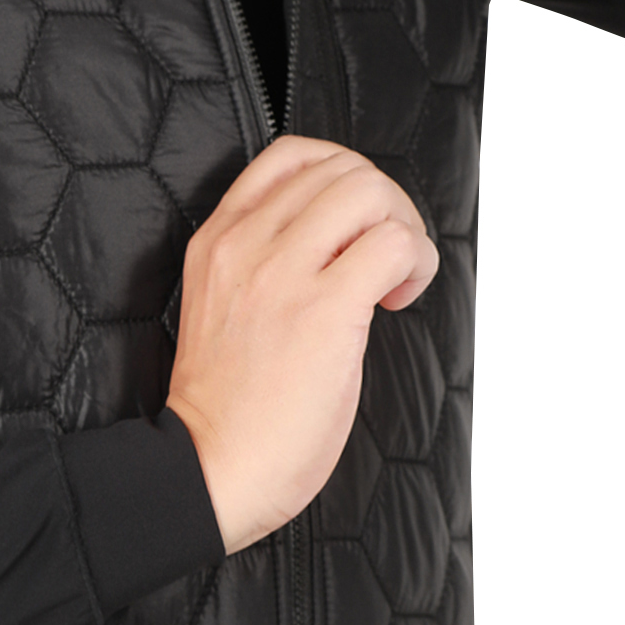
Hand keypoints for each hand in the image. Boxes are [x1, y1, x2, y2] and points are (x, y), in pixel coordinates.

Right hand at [165, 136, 439, 553]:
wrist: (208, 468)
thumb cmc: (224, 410)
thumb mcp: (222, 308)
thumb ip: (263, 264)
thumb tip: (337, 247)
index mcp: (217, 241)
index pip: (289, 156)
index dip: (341, 177)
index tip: (353, 225)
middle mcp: (246, 245)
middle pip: (340, 167)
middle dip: (383, 205)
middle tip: (386, 257)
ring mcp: (282, 273)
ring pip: (370, 191)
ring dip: (403, 228)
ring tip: (394, 276)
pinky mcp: (324, 309)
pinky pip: (395, 245)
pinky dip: (415, 264)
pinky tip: (397, 299)